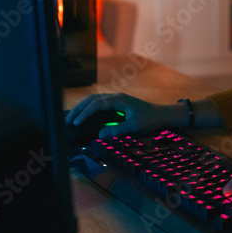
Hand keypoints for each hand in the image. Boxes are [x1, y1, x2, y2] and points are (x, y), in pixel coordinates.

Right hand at [65, 93, 183, 138]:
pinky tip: (84, 117)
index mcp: (119, 99)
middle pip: (92, 99)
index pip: (96, 104)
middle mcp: (116, 97)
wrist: (163, 115)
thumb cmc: (151, 120)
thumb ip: (117, 130)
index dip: (84, 113)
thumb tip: (100, 135)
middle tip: (68, 121)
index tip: (75, 122)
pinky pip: (100, 105)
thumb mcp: (135, 127)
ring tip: (72, 119)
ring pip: (95, 101)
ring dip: (83, 108)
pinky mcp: (118, 105)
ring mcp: (116, 100)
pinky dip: (90, 110)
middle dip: (79, 109)